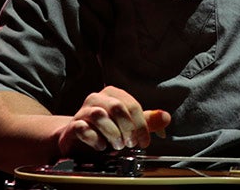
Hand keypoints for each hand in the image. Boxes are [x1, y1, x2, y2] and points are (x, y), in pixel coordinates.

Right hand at [56, 86, 170, 157]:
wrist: (76, 136)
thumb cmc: (104, 128)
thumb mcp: (127, 124)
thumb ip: (146, 121)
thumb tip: (166, 118)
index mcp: (113, 94)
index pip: (132, 105)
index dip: (141, 125)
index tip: (145, 141)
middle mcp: (97, 99)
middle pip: (117, 107)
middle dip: (128, 128)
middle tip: (131, 143)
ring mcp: (83, 111)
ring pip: (99, 115)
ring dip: (112, 133)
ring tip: (117, 145)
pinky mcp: (73, 125)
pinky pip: (82, 128)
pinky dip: (94, 139)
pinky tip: (101, 146)